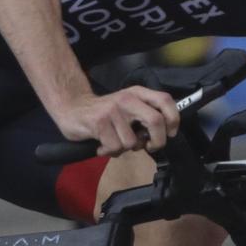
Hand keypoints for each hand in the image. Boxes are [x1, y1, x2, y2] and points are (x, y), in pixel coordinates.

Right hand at [54, 85, 180, 156]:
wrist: (72, 108)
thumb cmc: (103, 113)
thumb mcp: (127, 107)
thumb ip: (145, 115)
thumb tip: (164, 133)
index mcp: (137, 93)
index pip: (165, 100)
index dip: (173, 119)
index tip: (170, 133)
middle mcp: (127, 99)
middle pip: (155, 120)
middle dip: (157, 141)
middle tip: (149, 147)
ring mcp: (113, 110)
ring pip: (132, 141)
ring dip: (124, 149)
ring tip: (114, 142)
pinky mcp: (100, 122)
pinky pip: (115, 147)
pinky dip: (109, 152)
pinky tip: (102, 144)